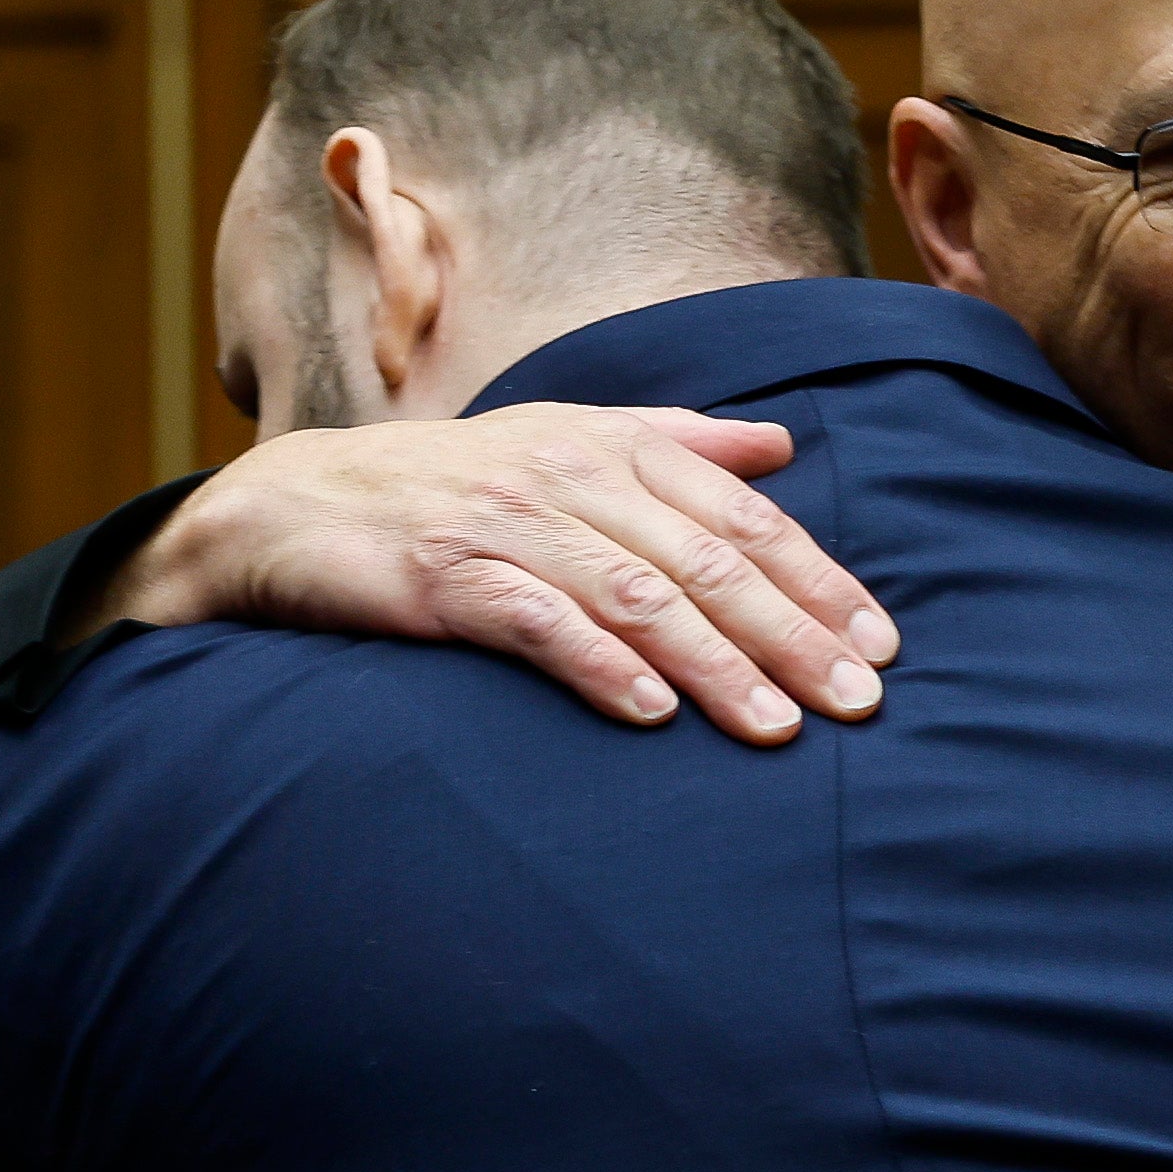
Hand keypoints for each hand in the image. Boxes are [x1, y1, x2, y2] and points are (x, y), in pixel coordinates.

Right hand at [83, 406, 896, 742]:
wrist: (292, 509)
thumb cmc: (448, 488)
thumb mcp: (565, 442)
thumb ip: (676, 443)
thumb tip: (781, 445)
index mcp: (611, 444)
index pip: (742, 513)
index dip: (818, 580)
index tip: (881, 646)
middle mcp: (569, 475)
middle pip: (707, 561)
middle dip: (793, 635)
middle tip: (859, 704)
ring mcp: (507, 524)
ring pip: (637, 595)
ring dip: (716, 666)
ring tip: (778, 729)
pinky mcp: (445, 576)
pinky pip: (537, 623)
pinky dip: (599, 666)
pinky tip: (651, 714)